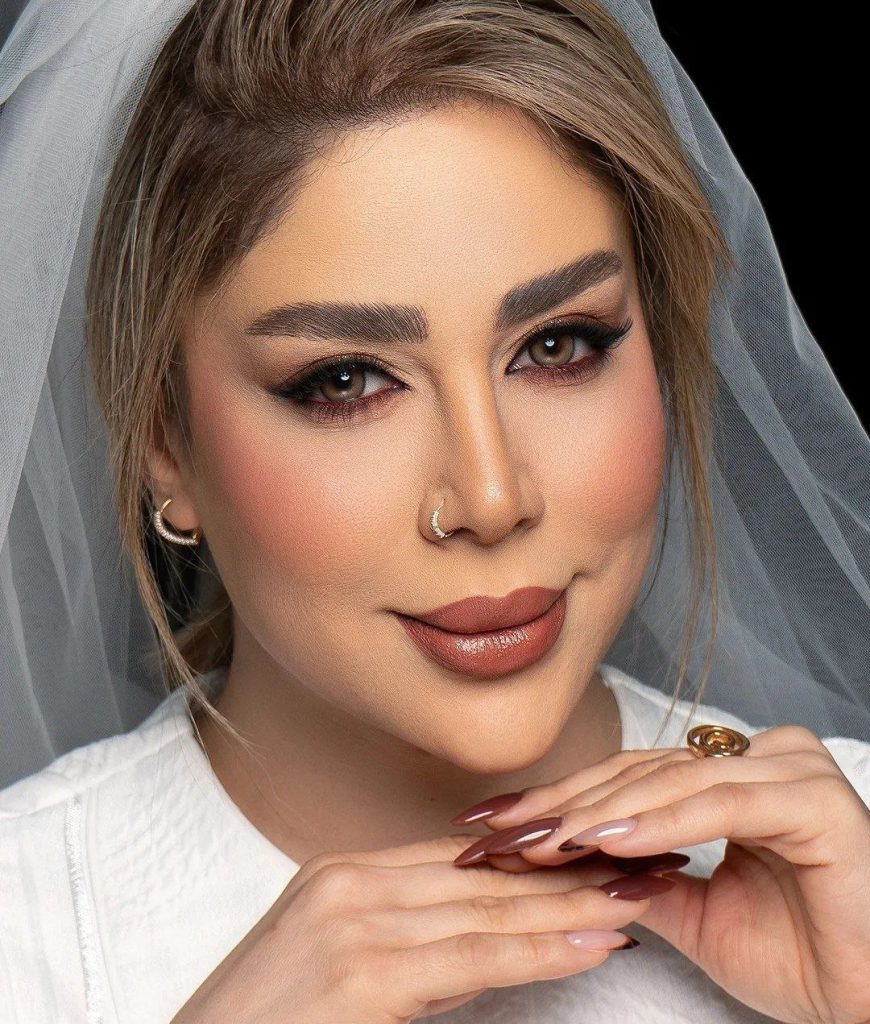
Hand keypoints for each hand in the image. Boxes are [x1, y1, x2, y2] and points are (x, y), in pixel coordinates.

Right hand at [168, 833, 658, 1023]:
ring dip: (570, 906)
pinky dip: (537, 950)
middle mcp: (349, 881)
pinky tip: (590, 943)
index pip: (461, 858)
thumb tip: (482, 937)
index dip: (534, 858)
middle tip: (639, 861)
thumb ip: (402, 938)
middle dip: (566, 871)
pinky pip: (471, 958)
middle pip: (484, 876)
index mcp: (342, 872)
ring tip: (636, 898)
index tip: (593, 853)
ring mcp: (353, 920)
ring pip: (488, 911)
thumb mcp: (329, 960)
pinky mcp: (362, 972)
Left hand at [450, 725, 869, 1023]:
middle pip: (643, 773)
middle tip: (498, 829)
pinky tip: (604, 842)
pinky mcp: (813, 799)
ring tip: (541, 840)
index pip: (634, 777)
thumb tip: (565, 856)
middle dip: (565, 804)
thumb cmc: (798, 957)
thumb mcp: (694, 913)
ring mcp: (790, 769)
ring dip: (600, 813)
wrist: (868, 1003)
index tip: (498, 823)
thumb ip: (637, 874)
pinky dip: (659, 823)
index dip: (564, 799)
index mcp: (737, 775)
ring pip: (673, 783)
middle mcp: (764, 757)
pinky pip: (719, 804)